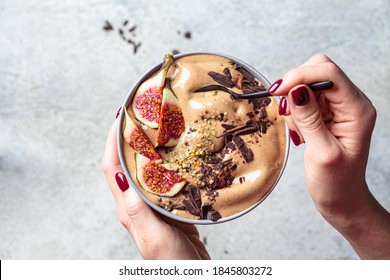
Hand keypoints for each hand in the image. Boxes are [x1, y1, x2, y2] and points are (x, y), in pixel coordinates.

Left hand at [102, 119, 209, 259]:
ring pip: (143, 168)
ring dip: (145, 146)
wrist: (191, 277)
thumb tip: (120, 176)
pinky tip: (175, 153)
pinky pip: (162, 178)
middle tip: (140, 114)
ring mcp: (151, 205)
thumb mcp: (154, 237)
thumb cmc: (172, 263)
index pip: (112, 168)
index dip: (112, 140)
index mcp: (129, 209)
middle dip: (127, 137)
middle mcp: (136, 204)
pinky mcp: (168, 207)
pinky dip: (164, 160)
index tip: (120, 117)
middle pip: (124, 163)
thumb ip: (138, 210)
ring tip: (157, 127)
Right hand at [269, 53, 389, 258]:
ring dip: (294, 102)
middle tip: (286, 111)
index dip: (300, 76)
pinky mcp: (327, 114)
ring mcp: (339, 108)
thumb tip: (295, 89)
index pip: (329, 73)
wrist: (342, 199)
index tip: (277, 91)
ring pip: (308, 84)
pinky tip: (300, 132)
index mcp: (357, 110)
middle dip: (295, 86)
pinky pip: (304, 99)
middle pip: (318, 71)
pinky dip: (295, 111)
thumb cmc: (337, 182)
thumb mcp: (322, 152)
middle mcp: (351, 103)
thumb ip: (309, 118)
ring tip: (299, 130)